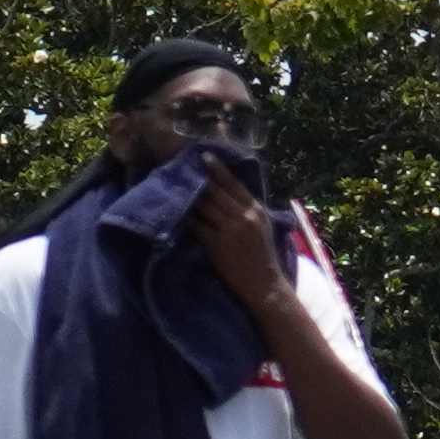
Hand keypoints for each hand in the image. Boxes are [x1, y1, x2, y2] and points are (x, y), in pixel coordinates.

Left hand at [178, 164, 289, 311]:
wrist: (264, 286)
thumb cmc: (262, 256)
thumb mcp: (262, 225)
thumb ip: (246, 207)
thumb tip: (228, 189)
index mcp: (255, 209)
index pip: (235, 181)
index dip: (219, 166)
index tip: (205, 152)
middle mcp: (244, 216)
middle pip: (216, 190)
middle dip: (199, 175)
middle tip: (182, 162)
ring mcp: (230, 231)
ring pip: (205, 205)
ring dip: (190, 193)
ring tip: (175, 181)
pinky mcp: (218, 246)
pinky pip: (198, 226)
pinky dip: (187, 217)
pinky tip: (176, 209)